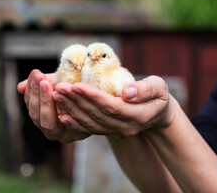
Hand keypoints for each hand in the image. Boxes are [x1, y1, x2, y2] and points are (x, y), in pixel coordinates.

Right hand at [17, 69, 90, 142]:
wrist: (99, 100)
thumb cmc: (75, 91)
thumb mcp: (57, 84)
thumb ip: (40, 85)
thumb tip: (19, 87)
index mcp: (41, 116)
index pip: (30, 104)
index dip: (31, 90)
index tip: (35, 74)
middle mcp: (50, 129)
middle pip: (36, 116)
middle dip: (37, 96)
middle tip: (41, 80)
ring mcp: (63, 135)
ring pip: (47, 123)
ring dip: (46, 104)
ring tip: (49, 85)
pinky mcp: (78, 134)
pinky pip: (69, 126)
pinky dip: (65, 114)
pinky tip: (64, 100)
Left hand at [53, 76, 174, 137]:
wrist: (157, 113)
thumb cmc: (158, 95)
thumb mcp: (159, 88)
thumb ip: (145, 89)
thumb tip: (127, 92)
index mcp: (138, 116)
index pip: (111, 107)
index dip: (93, 97)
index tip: (76, 85)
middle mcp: (125, 127)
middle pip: (97, 115)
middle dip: (77, 101)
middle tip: (59, 88)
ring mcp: (116, 132)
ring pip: (91, 123)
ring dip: (72, 109)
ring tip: (57, 95)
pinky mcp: (109, 131)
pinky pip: (90, 129)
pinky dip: (76, 122)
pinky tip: (62, 114)